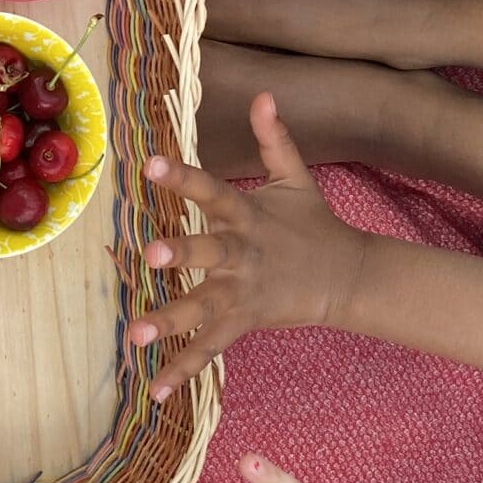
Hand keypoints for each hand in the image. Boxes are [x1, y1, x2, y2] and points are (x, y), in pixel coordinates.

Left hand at [134, 93, 370, 398]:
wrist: (347, 277)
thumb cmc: (311, 224)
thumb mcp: (296, 178)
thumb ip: (275, 139)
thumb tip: (265, 94)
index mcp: (248, 215)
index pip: (213, 190)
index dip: (184, 177)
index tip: (151, 163)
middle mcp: (242, 254)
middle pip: (211, 253)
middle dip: (184, 254)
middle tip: (153, 255)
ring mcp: (243, 292)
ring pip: (204, 307)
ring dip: (170, 320)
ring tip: (134, 335)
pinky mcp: (244, 322)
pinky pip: (210, 348)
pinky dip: (183, 369)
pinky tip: (155, 389)